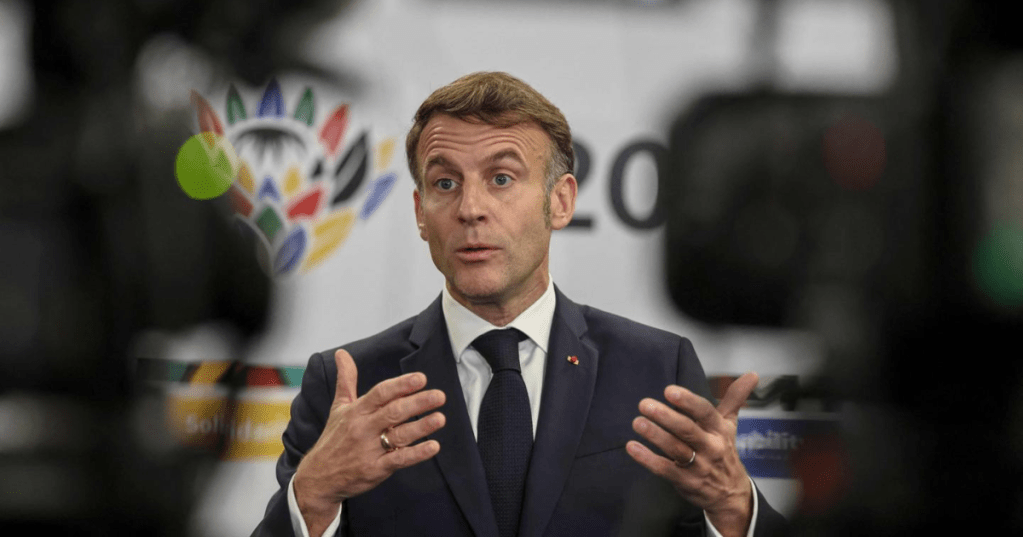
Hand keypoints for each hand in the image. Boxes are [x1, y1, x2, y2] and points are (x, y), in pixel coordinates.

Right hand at [293, 349, 446, 534]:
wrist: (319, 477)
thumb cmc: (333, 439)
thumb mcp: (338, 407)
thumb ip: (346, 380)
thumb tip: (342, 354)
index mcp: (357, 411)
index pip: (380, 393)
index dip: (401, 385)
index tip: (421, 378)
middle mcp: (363, 428)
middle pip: (393, 412)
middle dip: (417, 403)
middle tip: (439, 395)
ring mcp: (369, 450)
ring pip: (399, 435)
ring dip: (421, 427)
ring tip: (440, 418)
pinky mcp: (375, 469)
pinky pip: (398, 460)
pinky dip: (416, 454)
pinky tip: (433, 447)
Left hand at [627, 372, 759, 536]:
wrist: (731, 494)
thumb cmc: (725, 452)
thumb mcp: (730, 425)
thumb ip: (735, 398)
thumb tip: (752, 374)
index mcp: (719, 430)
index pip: (705, 412)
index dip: (688, 402)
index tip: (669, 391)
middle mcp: (710, 447)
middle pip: (687, 430)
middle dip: (666, 417)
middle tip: (645, 404)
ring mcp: (698, 466)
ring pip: (675, 449)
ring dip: (655, 435)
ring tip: (638, 422)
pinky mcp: (685, 482)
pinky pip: (664, 470)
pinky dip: (647, 459)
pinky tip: (632, 447)